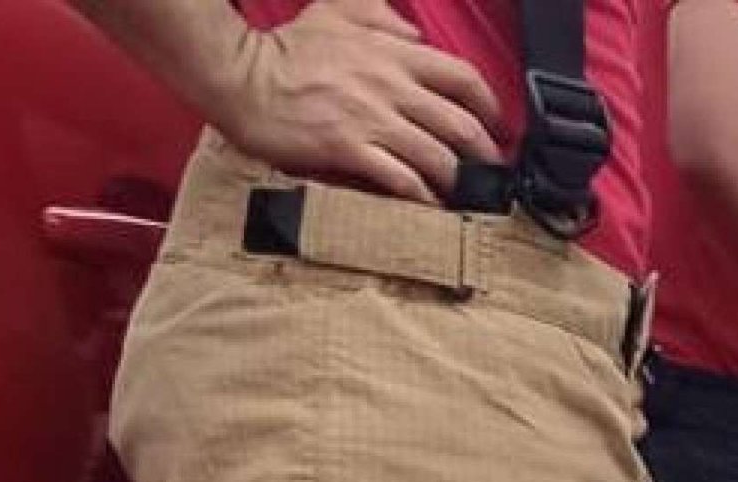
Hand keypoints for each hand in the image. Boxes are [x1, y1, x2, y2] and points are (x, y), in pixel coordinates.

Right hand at [207, 0, 501, 204]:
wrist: (241, 77)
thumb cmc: (285, 49)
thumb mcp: (336, 12)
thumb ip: (381, 17)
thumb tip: (414, 32)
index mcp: (393, 53)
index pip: (463, 77)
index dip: (490, 105)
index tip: (496, 124)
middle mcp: (391, 86)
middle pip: (460, 123)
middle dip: (484, 153)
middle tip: (490, 170)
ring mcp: (371, 119)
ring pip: (436, 155)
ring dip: (458, 179)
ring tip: (465, 194)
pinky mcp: (348, 149)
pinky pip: (399, 178)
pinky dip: (422, 196)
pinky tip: (431, 206)